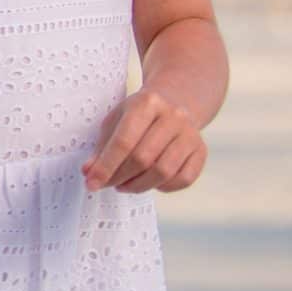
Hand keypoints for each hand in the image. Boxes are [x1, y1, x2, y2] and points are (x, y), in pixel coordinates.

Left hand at [83, 86, 207, 193]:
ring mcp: (191, 134)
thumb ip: (102, 147)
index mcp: (147, 103)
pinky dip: (163, 187)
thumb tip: (90, 173)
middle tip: (107, 184)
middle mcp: (173, 116)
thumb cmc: (138, 115)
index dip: (106, 166)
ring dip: (139, 185)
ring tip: (123, 185)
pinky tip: (149, 182)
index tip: (92, 183)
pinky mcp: (201, 150)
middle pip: (144, 158)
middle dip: (120, 176)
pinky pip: (184, 179)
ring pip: (164, 172)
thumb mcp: (116, 121)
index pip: (124, 141)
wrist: (174, 103)